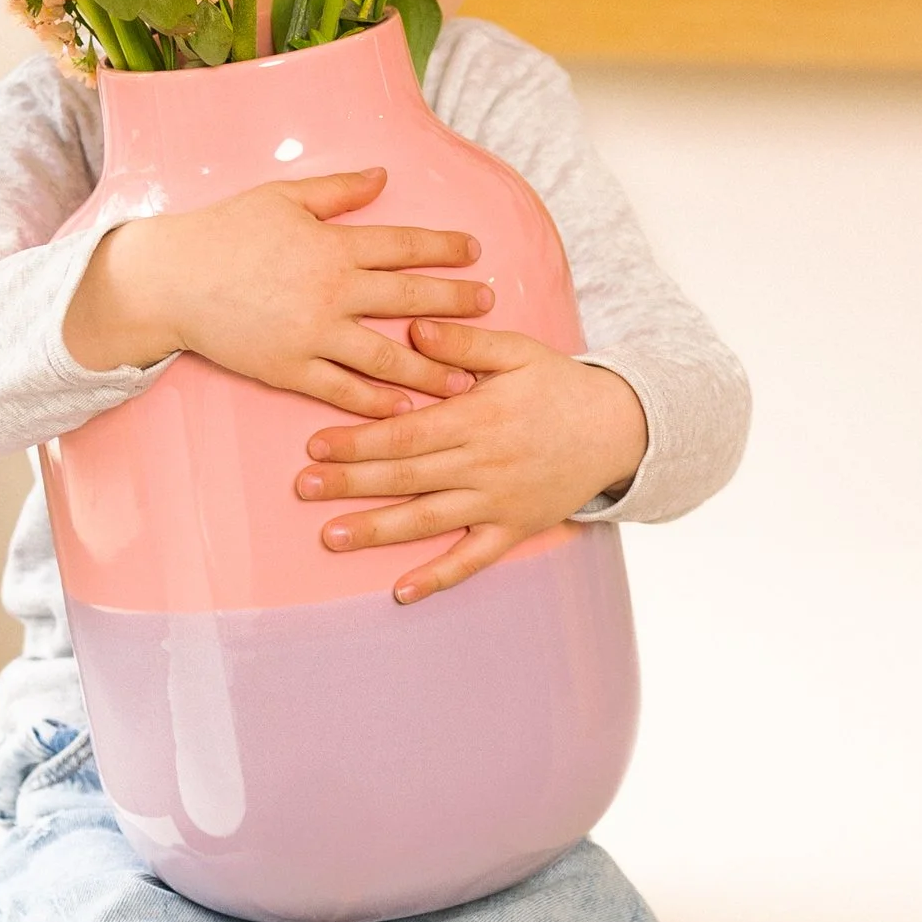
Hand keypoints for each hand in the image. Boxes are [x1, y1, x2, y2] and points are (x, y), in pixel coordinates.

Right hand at [63, 168, 493, 419]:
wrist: (169, 280)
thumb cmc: (223, 232)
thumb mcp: (282, 197)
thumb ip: (337, 191)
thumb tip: (383, 176)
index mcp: (333, 245)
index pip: (404, 245)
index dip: (445, 248)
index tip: (475, 253)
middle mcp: (332, 292)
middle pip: (409, 299)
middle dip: (455, 303)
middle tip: (490, 308)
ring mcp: (313, 335)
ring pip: (387, 356)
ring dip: (432, 369)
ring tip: (467, 380)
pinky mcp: (290, 369)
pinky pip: (343, 391)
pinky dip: (378, 403)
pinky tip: (407, 411)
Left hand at [295, 324, 648, 601]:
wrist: (619, 429)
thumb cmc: (560, 385)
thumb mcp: (517, 351)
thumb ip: (463, 343)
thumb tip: (413, 329)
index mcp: (478, 417)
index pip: (407, 433)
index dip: (359, 441)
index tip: (316, 444)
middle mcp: (483, 464)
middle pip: (406, 478)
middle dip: (350, 483)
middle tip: (303, 488)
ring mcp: (497, 502)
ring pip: (428, 520)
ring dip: (377, 530)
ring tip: (331, 538)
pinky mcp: (514, 529)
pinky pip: (472, 560)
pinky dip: (437, 578)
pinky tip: (401, 592)